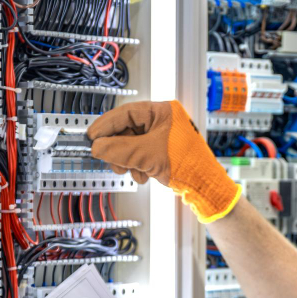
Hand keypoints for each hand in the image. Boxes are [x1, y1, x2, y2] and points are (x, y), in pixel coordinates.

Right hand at [87, 100, 240, 223]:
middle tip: (110, 159)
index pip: (125, 113)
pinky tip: (144, 175)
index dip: (105, 125)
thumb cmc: (188, 164)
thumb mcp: (147, 154)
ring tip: (133, 170)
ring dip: (128, 161)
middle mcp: (163, 121)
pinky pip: (141, 155)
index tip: (91, 137)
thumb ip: (118, 149)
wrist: (205, 186)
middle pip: (127, 130)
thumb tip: (96, 146)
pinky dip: (138, 166)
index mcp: (162, 111)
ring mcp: (163, 136)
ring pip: (132, 145)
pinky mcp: (163, 151)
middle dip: (118, 149)